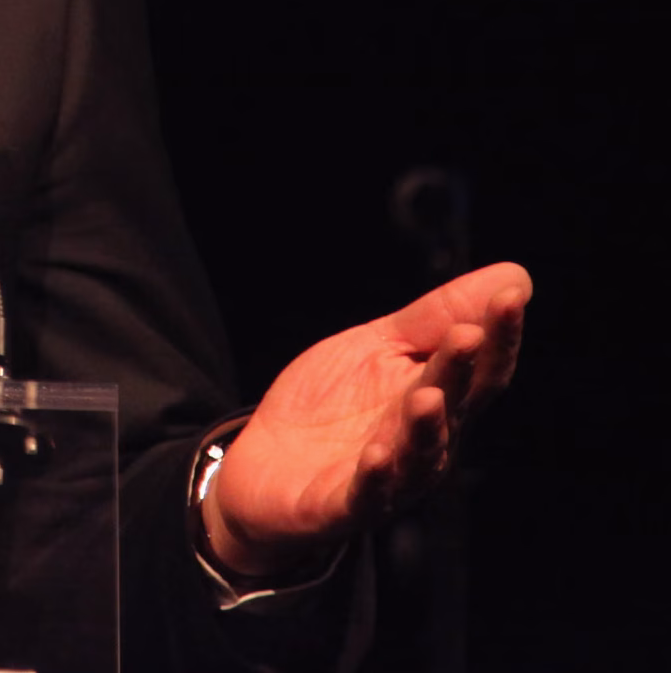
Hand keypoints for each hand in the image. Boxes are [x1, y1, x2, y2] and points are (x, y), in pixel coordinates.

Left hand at [203, 261, 530, 577]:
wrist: (266, 467)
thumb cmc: (332, 404)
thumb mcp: (378, 348)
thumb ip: (434, 320)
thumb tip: (514, 277)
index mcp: (439, 399)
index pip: (480, 369)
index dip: (499, 336)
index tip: (511, 298)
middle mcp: (426, 443)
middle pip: (453, 406)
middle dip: (461, 371)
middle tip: (468, 335)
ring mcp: (390, 478)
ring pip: (418, 455)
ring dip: (425, 427)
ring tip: (427, 396)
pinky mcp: (345, 504)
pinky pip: (366, 494)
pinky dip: (375, 477)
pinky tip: (376, 456)